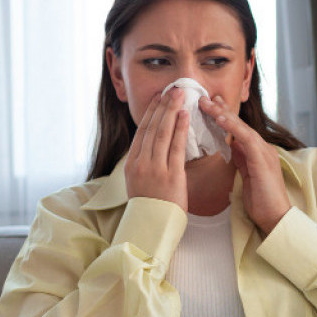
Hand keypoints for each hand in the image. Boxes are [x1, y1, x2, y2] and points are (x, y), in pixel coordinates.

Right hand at [124, 87, 188, 210]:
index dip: (151, 113)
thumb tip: (152, 149)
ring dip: (171, 111)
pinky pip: (176, 147)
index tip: (158, 98)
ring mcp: (154, 169)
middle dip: (162, 106)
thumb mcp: (139, 184)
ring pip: (162, 133)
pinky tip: (184, 115)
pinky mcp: (170, 175)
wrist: (152, 228)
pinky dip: (180, 129)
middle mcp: (141, 163)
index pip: (142, 132)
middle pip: (152, 128)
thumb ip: (144, 165)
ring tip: (179, 95)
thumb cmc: (150, 208)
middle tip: (172, 88)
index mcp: (132, 164)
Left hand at [200, 95, 290, 234]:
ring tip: (208, 104)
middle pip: (239, 124)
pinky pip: (246, 139)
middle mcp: (262, 148)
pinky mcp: (262, 160)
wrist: (276, 217)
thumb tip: (232, 146)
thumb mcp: (248, 176)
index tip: (210, 104)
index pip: (239, 130)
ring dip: (224, 114)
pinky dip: (233, 128)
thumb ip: (242, 159)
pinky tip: (221, 119)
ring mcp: (264, 153)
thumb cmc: (261, 201)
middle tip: (205, 97)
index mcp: (257, 152)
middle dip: (221, 109)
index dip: (225, 115)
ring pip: (242, 128)